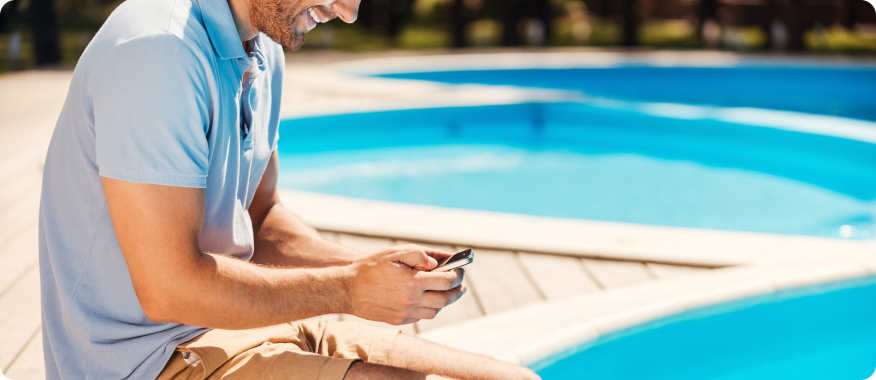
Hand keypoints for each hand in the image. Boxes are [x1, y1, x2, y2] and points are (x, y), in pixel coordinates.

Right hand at [346, 244, 465, 324]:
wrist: (347, 289)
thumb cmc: (371, 267)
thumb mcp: (395, 252)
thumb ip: (420, 254)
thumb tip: (438, 263)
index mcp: (413, 282)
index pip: (447, 281)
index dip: (458, 275)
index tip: (461, 269)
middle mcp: (411, 301)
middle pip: (445, 300)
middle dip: (457, 291)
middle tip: (461, 284)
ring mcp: (405, 313)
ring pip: (435, 311)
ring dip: (445, 301)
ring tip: (447, 292)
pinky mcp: (398, 320)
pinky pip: (421, 317)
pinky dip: (429, 308)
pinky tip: (429, 299)